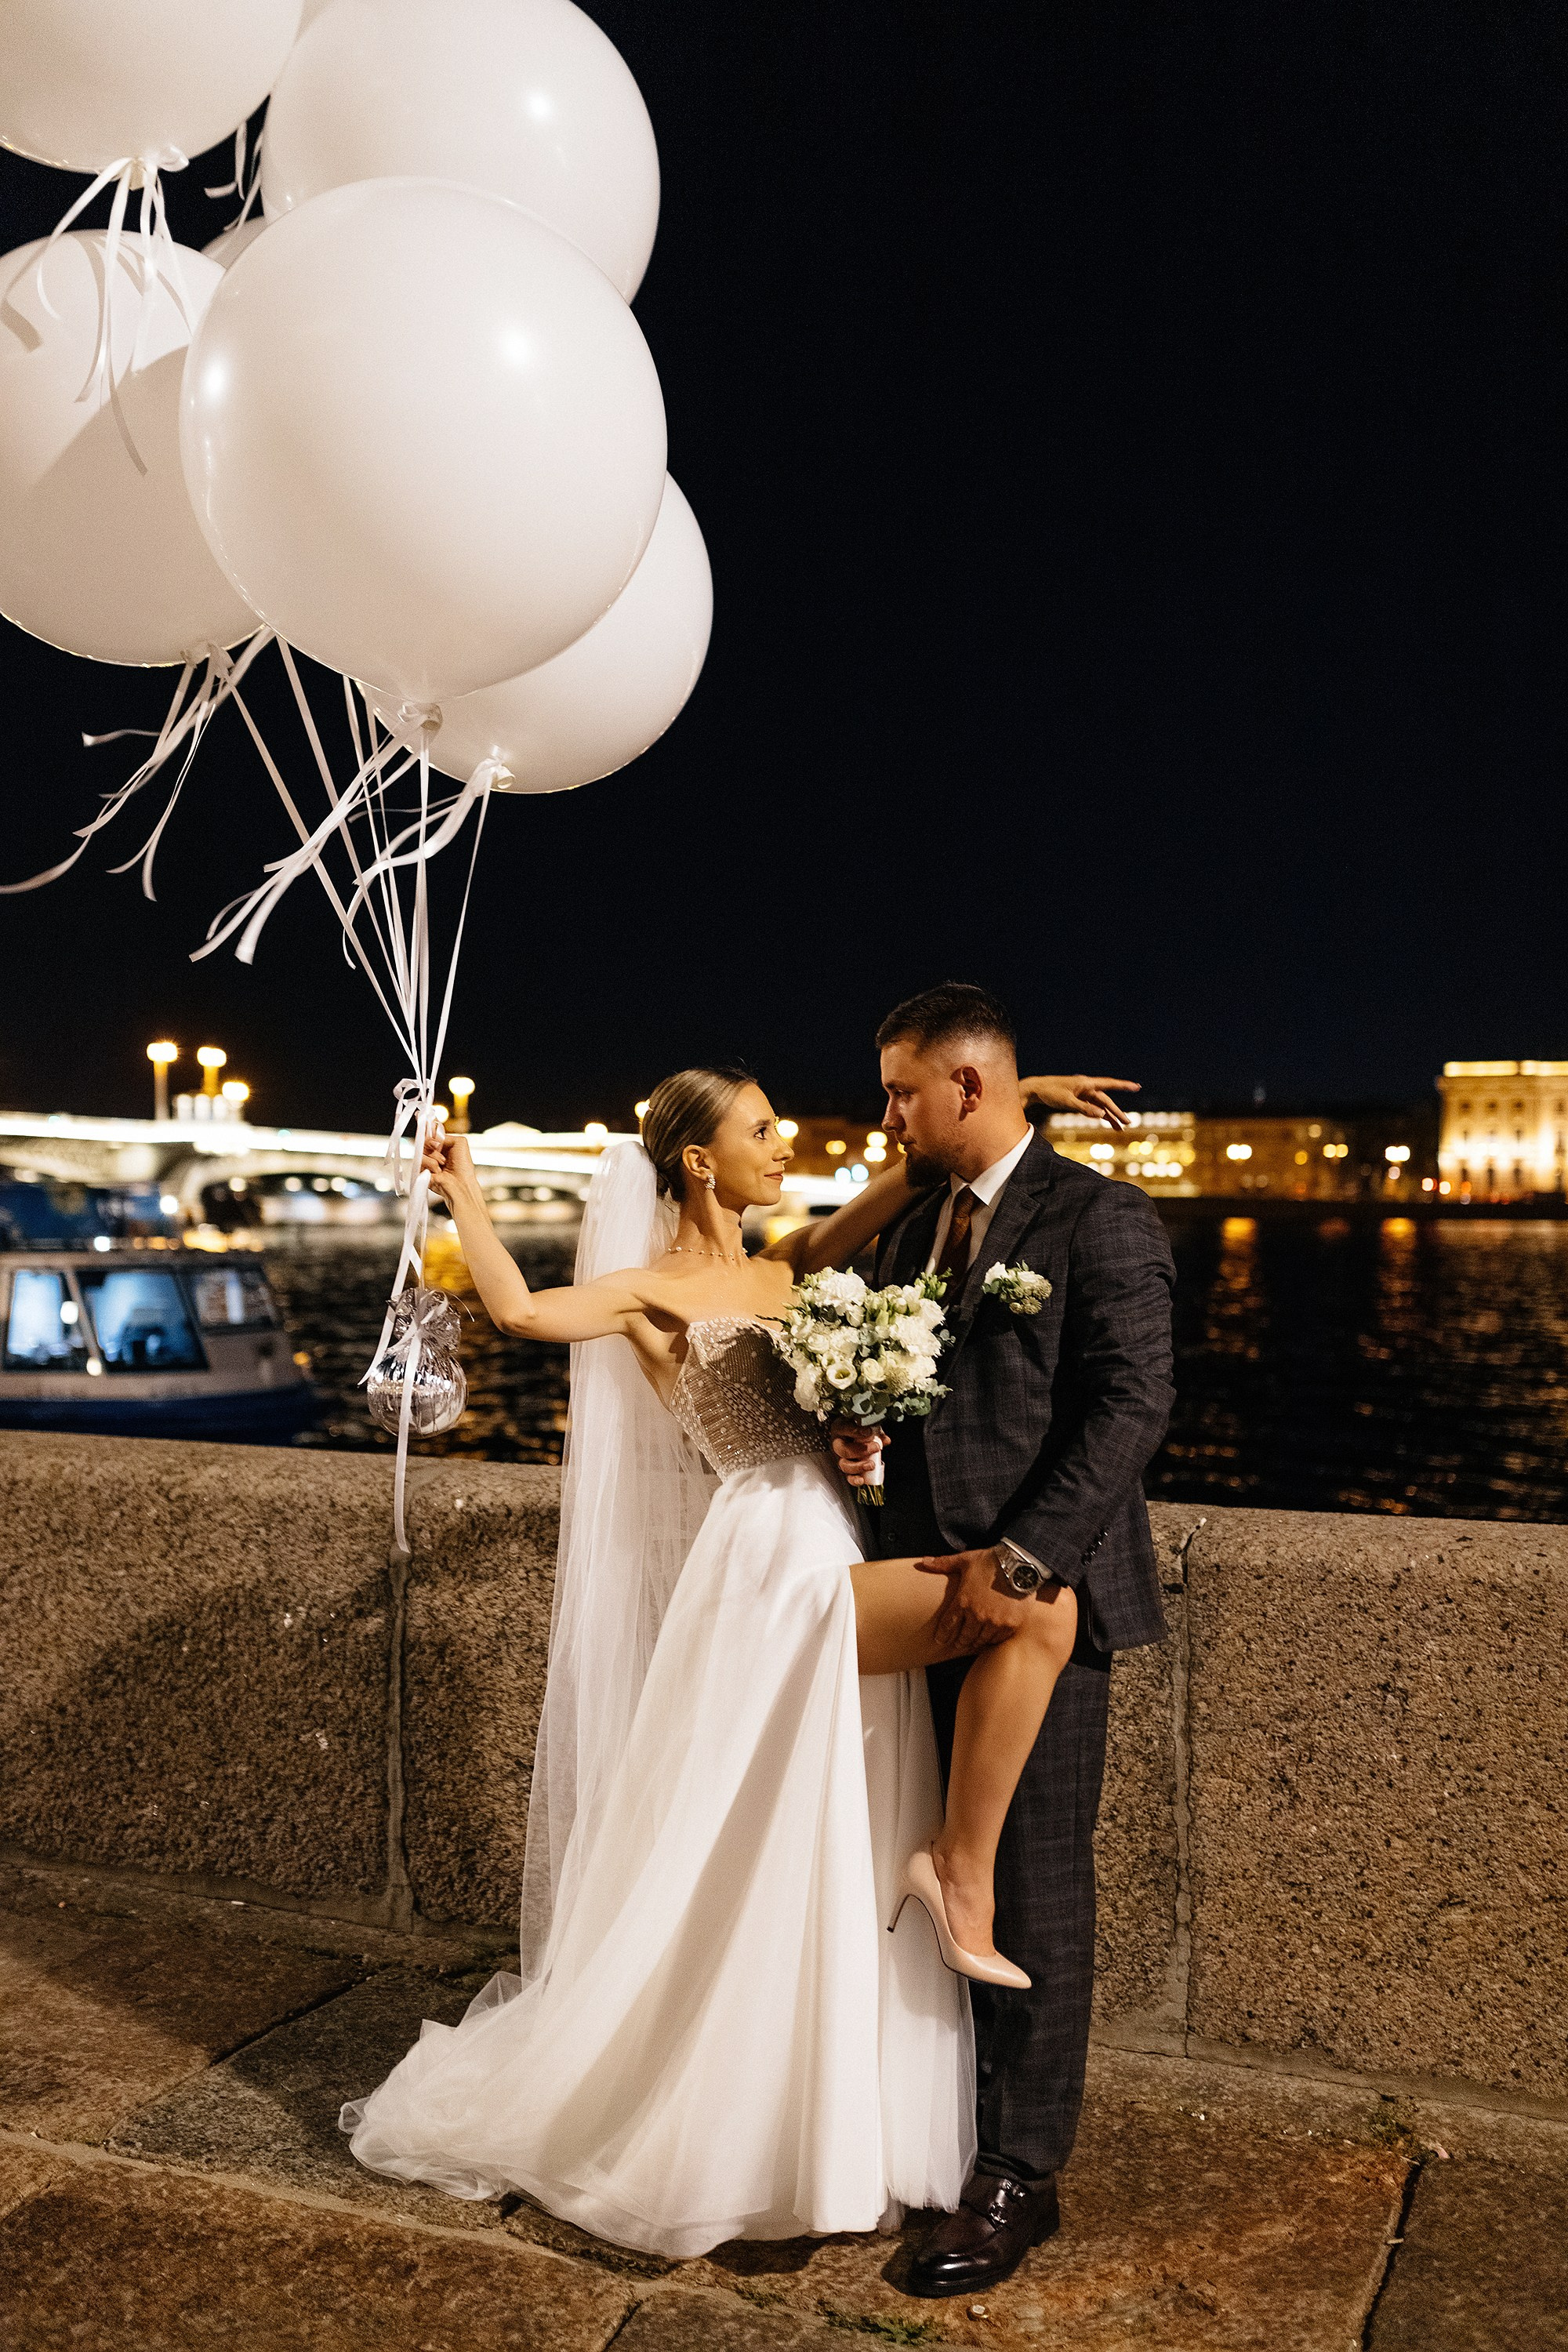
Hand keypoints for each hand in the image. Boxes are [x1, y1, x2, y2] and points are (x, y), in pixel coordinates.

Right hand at [420, 1125, 476, 1209]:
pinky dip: (431, 1164)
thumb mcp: (460, 1143)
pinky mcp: (421, 1170)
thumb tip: (433, 1135)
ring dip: (434, 1156)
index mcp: (442, 1146)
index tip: (430, 1132)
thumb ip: (445, 1135)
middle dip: (431, 1144)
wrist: (460, 1184)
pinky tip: (438, 1171)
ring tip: (443, 1165)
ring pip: (421, 1150)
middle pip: (423, 1141)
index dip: (429, 1132)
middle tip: (438, 1149)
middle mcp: (433, 1153)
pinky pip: (420, 1160)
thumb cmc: (463, 1167)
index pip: (430, 1134)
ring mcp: (427, 1162)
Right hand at [831, 1421, 887, 1487]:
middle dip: (861, 1450)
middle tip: (875, 1448)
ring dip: (858, 1466)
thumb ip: (875, 1431)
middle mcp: (837, 1444)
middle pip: (844, 1449)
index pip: (846, 1429)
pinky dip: (854, 1479)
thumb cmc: (857, 1427)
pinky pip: (847, 1476)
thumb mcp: (865, 1425)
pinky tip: (861, 1480)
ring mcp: (839, 1457)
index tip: (869, 1431)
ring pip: (844, 1465)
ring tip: (871, 1465)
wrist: (849, 1433)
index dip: (857, 1431)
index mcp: (840, 1429)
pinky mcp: (845, 1468)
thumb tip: (885, 1440)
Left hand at [917, 1546, 1073, 1651]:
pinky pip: (999, 1638)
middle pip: (965, 1636)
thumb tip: (923, 1562)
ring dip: (977, 1642)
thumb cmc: (990, 1561)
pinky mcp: (1010, 1624)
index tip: (940, 1641)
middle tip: (959, 1644)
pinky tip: (991, 1639)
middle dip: (960, 1642)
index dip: (943, 1635)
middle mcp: (977, 1615)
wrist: (1020, 1564)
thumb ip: (944, 1563)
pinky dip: (994, 1640)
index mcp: (963, 1601)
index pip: (948, 1624)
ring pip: (982, 1640)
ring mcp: (994, 1621)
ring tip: (975, 1643)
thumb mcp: (965, 1560)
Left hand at [1019, 1074, 1139, 1131]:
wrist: (1036, 1090)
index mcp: (1085, 1083)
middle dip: (1117, 1112)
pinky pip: (1092, 1108)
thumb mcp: (1067, 1102)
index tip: (1137, 1086)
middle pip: (1105, 1101)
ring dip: (1110, 1116)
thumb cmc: (1050, 1092)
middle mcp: (1087, 1087)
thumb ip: (1085, 1108)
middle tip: (1128, 1123)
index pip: (1109, 1084)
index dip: (1123, 1086)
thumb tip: (1102, 1114)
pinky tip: (1107, 1122)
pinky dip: (1099, 1115)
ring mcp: (1083, 1094)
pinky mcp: (1078, 1100)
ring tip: (1120, 1128)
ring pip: (1100, 1106)